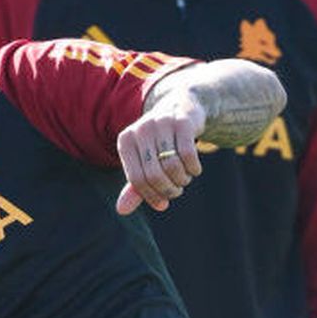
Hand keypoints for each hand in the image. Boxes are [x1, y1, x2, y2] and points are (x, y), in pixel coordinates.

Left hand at [115, 85, 204, 214]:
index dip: (150, 196)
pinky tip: (195, 169)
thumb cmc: (159, 141)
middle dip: (168, 190)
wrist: (181, 106)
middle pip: (154, 175)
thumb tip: (121, 211)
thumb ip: (134, 186)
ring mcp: (161, 123)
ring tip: (184, 179)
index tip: (162, 204)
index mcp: (126, 140)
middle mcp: (141, 129)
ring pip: (172, 166)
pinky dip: (194, 168)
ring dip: (182, 180)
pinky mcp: (182, 122)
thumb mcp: (144, 161)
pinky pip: (188, 155)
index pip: (136, 178)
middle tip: (176, 191)